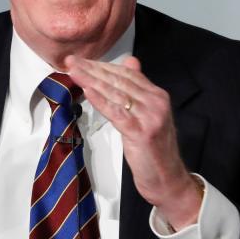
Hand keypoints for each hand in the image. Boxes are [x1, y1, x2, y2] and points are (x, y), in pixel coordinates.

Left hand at [66, 55, 200, 229]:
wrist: (168, 179)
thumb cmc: (154, 149)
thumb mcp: (148, 114)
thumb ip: (139, 89)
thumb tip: (130, 62)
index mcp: (157, 95)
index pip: (126, 74)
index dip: (102, 65)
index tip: (81, 61)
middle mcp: (156, 102)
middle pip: (119, 80)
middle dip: (92, 69)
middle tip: (72, 61)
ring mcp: (150, 116)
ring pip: (115, 93)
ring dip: (91, 80)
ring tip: (73, 71)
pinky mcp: (141, 132)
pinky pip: (116, 112)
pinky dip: (100, 100)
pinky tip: (87, 91)